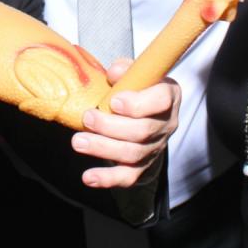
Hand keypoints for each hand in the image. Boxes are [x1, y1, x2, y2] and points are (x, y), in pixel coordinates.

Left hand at [72, 59, 179, 187]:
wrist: (144, 112)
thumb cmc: (137, 87)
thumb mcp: (135, 72)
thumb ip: (125, 69)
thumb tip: (114, 74)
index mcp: (168, 95)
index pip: (161, 101)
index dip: (138, 104)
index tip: (114, 101)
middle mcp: (166, 124)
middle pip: (142, 131)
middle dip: (111, 126)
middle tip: (87, 118)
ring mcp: (156, 147)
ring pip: (133, 154)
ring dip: (103, 148)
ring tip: (78, 141)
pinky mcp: (143, 166)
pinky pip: (128, 176)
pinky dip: (107, 178)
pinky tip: (88, 177)